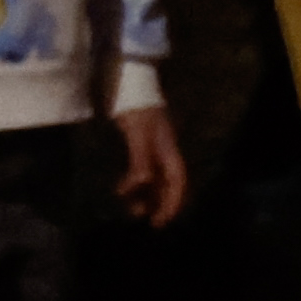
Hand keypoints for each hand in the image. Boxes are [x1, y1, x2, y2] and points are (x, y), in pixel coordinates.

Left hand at [114, 105, 188, 227]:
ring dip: (146, 194)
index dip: (173, 201)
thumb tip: (143, 184)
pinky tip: (122, 189)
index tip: (162, 220)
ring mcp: (152, 146)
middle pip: (168, 182)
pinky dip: (134, 183)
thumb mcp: (137, 132)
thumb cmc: (135, 103)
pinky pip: (141, 170)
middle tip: (148, 221)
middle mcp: (164, 150)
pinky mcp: (139, 143)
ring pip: (154, 178)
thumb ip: (140, 158)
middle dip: (160, 202)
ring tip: (131, 208)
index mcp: (168, 148)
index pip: (177, 180)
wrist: (129, 78)